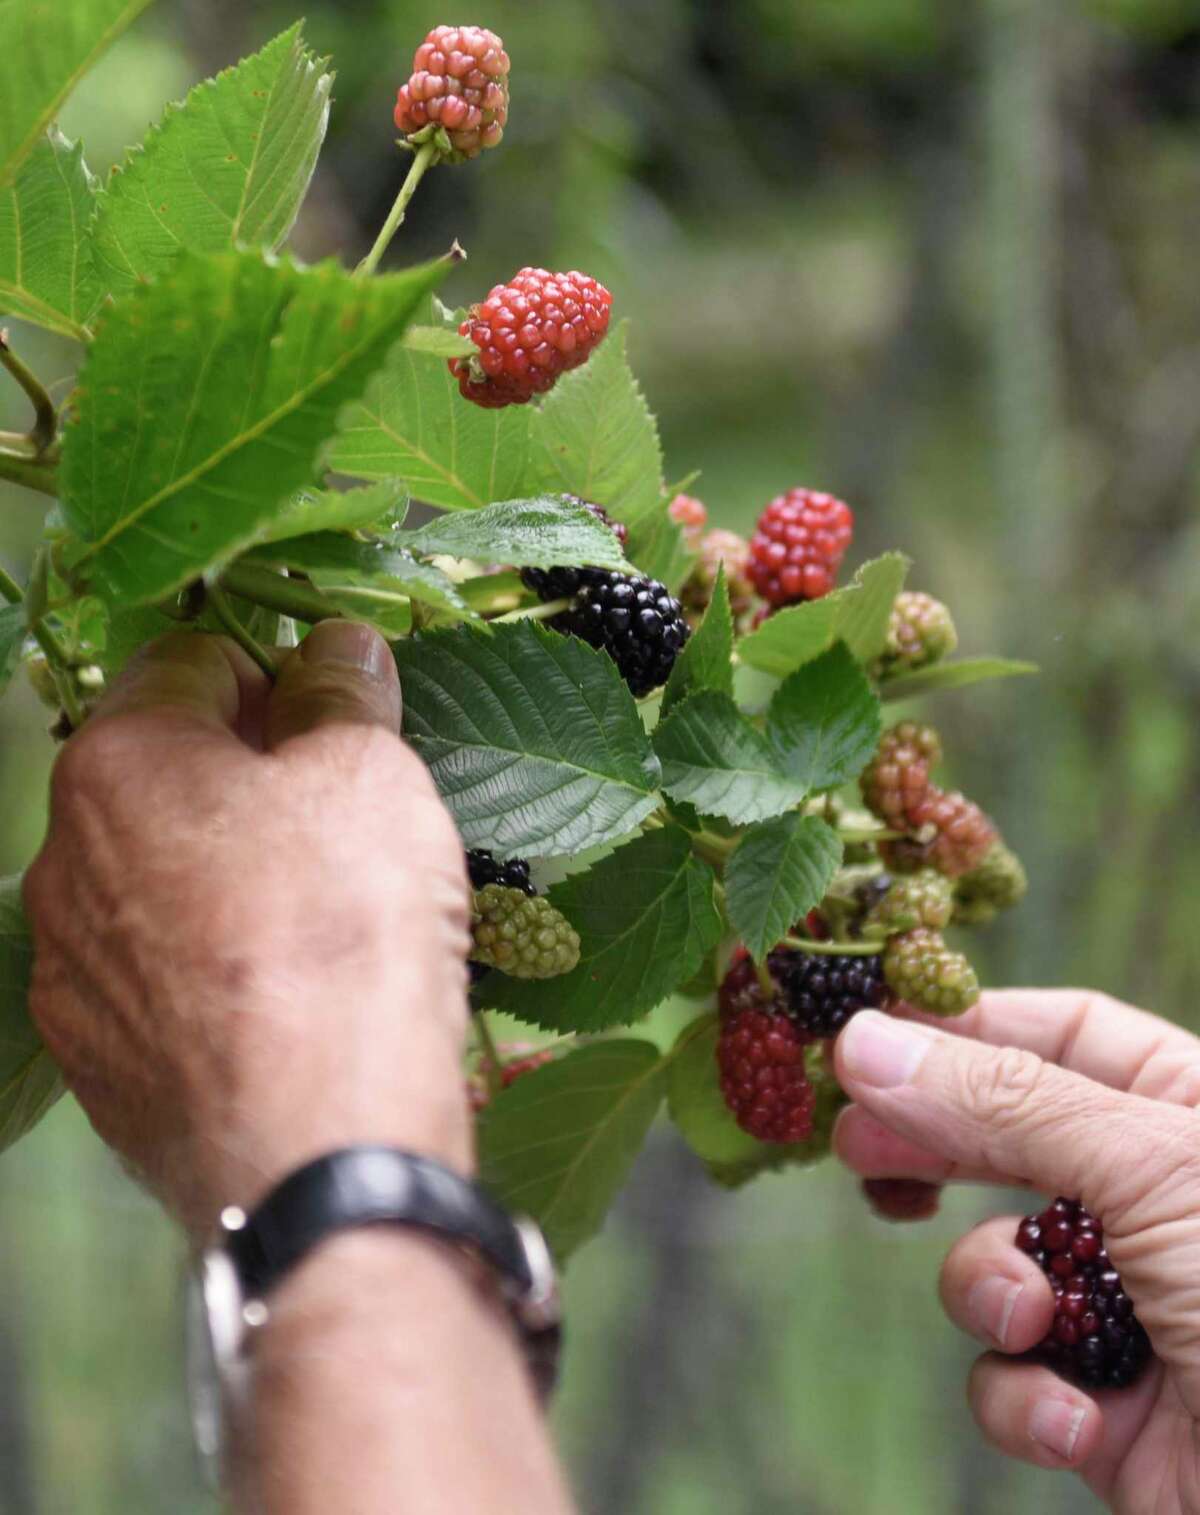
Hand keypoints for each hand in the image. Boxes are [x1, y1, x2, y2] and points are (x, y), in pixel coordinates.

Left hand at [24, 623, 473, 1235]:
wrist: (319, 1151)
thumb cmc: (345, 935)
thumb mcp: (372, 778)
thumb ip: (344, 696)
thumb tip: (338, 649)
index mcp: (118, 763)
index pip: (192, 660)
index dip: (277, 669)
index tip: (339, 708)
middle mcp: (62, 858)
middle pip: (165, 773)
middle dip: (249, 772)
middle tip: (345, 811)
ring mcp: (69, 969)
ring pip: (156, 878)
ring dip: (227, 868)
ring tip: (323, 914)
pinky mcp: (95, 1060)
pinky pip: (154, 974)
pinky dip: (210, 961)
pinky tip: (282, 994)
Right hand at [833, 994, 1199, 1512]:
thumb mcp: (1151, 1172)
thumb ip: (1000, 1102)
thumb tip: (861, 1042)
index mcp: (1193, 1113)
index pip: (1061, 1033)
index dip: (964, 1029)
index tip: (863, 1035)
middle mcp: (1158, 1200)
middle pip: (1008, 1140)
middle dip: (936, 1151)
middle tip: (853, 1148)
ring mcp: (1131, 1307)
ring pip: (996, 1266)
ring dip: (993, 1294)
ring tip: (1028, 1320)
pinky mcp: (1108, 1412)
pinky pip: (1016, 1379)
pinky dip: (1028, 1400)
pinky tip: (1076, 1421)